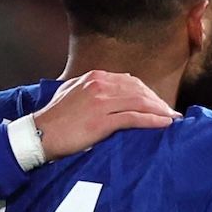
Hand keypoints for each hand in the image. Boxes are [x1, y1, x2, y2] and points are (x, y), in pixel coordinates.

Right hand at [32, 70, 175, 158]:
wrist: (38, 134)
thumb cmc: (54, 119)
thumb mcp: (71, 93)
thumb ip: (90, 88)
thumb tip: (107, 91)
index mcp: (94, 77)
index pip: (129, 81)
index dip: (147, 93)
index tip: (157, 104)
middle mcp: (99, 85)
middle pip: (138, 90)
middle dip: (157, 101)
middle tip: (170, 112)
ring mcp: (101, 102)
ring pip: (139, 102)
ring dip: (159, 110)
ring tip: (172, 119)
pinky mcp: (101, 121)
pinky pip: (134, 118)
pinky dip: (152, 120)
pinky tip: (165, 124)